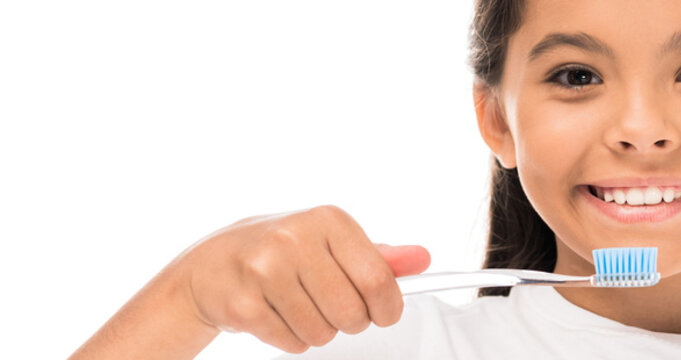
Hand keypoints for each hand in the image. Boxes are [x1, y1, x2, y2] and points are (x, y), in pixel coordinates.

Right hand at [170, 205, 429, 352]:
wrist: (210, 265)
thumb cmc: (280, 251)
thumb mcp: (331, 242)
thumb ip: (378, 255)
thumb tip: (421, 259)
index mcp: (327, 220)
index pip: (377, 278)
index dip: (388, 307)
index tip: (384, 312)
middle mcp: (294, 238)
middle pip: (351, 312)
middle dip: (350, 320)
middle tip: (332, 306)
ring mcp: (264, 270)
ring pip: (322, 332)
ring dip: (318, 329)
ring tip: (298, 305)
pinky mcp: (242, 303)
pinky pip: (292, 343)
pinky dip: (291, 338)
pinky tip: (276, 314)